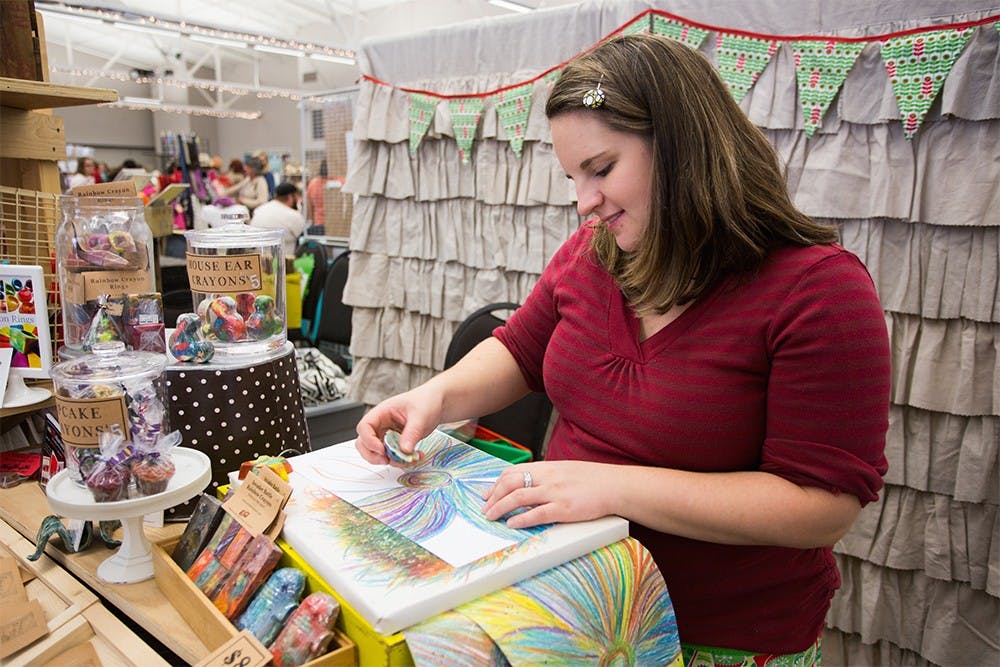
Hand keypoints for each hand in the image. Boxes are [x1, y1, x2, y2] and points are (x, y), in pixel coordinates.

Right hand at [354, 387, 443, 464]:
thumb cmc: (426, 401)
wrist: (437, 404)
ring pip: (377, 453)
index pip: (364, 427)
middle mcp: (381, 424)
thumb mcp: (420, 416)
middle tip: (387, 460)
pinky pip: (392, 455)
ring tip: (408, 459)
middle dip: (373, 455)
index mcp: (382, 412)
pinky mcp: (396, 443)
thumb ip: (411, 433)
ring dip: (390, 460)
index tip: (382, 450)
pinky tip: (415, 456)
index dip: (369, 440)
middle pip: (364, 443)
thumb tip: (404, 450)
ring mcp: (387, 434)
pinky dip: (401, 460)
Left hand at [482, 461, 614, 528]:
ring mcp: (555, 492)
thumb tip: (530, 485)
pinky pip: (537, 513)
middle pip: (510, 482)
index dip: (496, 484)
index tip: (487, 494)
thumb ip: (547, 477)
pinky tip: (512, 524)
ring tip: (491, 516)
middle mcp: (547, 477)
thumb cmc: (592, 480)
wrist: (615, 485)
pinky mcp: (564, 508)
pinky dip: (521, 518)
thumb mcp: (565, 471)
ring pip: (518, 496)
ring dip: (500, 507)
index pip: (513, 472)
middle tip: (485, 508)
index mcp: (547, 467)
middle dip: (493, 496)